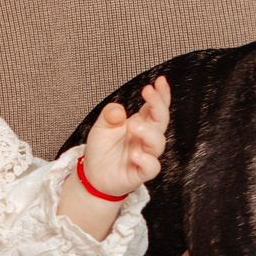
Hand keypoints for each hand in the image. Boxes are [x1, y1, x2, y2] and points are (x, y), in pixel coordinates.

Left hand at [78, 76, 171, 199]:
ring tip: (132, 124)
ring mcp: (146, 155)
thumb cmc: (102, 149)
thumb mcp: (101, 126)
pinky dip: (146, 160)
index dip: (161, 94)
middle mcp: (146, 138)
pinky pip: (152, 167)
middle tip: (147, 92)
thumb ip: (109, 115)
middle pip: (161, 121)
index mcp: (141, 123)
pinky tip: (135, 154)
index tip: (160, 81)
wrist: (94, 175)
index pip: (156, 107)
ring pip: (158, 143)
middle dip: (158, 105)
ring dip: (148, 131)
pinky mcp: (141, 172)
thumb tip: (119, 110)